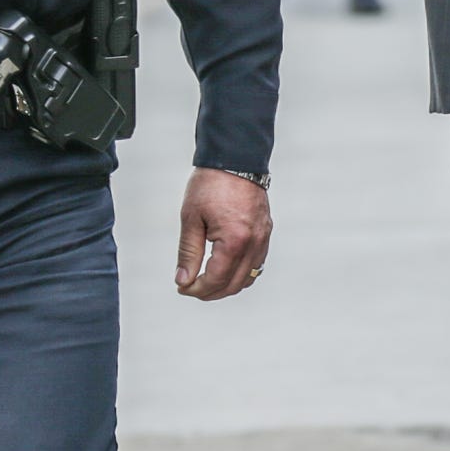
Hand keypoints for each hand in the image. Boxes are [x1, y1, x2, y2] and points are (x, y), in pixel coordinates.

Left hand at [175, 168, 272, 299]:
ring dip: (227, 285)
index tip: (182, 288)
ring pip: (249, 278)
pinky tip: (226, 268)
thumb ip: (188, 253)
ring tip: (206, 281)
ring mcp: (263, 237)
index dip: (197, 289)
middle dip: (210, 292)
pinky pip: (258, 263)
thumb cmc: (211, 184)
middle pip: (234, 284)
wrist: (235, 158)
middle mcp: (254, 242)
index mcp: (235, 240)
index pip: (216, 280)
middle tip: (191, 287)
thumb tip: (183, 280)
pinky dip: (242, 273)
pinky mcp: (266, 231)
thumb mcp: (191, 219)